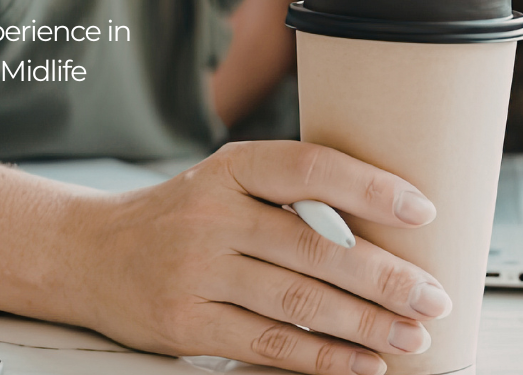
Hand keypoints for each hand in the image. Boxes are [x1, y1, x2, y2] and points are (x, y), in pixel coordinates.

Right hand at [69, 141, 450, 374]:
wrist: (88, 253)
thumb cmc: (181, 216)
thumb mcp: (226, 182)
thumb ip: (291, 196)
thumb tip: (387, 225)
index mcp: (232, 167)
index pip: (311, 168)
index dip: (371, 188)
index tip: (423, 210)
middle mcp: (214, 215)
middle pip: (316, 247)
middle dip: (387, 277)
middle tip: (434, 296)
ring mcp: (197, 271)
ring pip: (300, 301)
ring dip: (367, 324)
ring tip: (413, 335)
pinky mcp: (187, 324)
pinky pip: (269, 344)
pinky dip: (324, 358)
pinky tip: (363, 364)